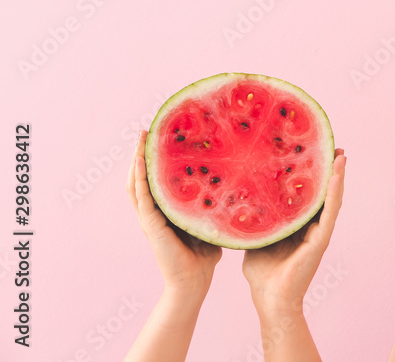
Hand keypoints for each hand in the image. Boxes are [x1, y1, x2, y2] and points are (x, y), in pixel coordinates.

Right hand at [128, 131, 221, 296]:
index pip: (160, 179)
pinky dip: (140, 177)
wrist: (194, 283)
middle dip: (144, 152)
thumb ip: (217, 205)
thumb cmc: (205, 256)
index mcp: (168, 210)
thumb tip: (240, 184)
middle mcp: (156, 212)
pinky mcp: (151, 225)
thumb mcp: (212, 222)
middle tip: (149, 129)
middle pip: (144, 176)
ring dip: (137, 159)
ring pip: (138, 183)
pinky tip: (139, 160)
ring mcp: (151, 219)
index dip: (159, 159)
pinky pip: (142, 197)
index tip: (166, 136)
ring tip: (140, 137)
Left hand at [242, 148, 346, 314]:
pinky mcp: (320, 240)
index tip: (312, 151)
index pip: (307, 193)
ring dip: (337, 176)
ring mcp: (318, 232)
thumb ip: (254, 219)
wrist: (270, 300)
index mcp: (298, 224)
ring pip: (331, 198)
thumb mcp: (256, 237)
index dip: (311, 172)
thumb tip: (236, 197)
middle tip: (333, 146)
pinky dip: (334, 193)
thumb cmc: (262, 274)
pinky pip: (329, 212)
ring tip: (340, 155)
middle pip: (323, 192)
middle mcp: (312, 226)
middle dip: (329, 169)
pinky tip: (336, 176)